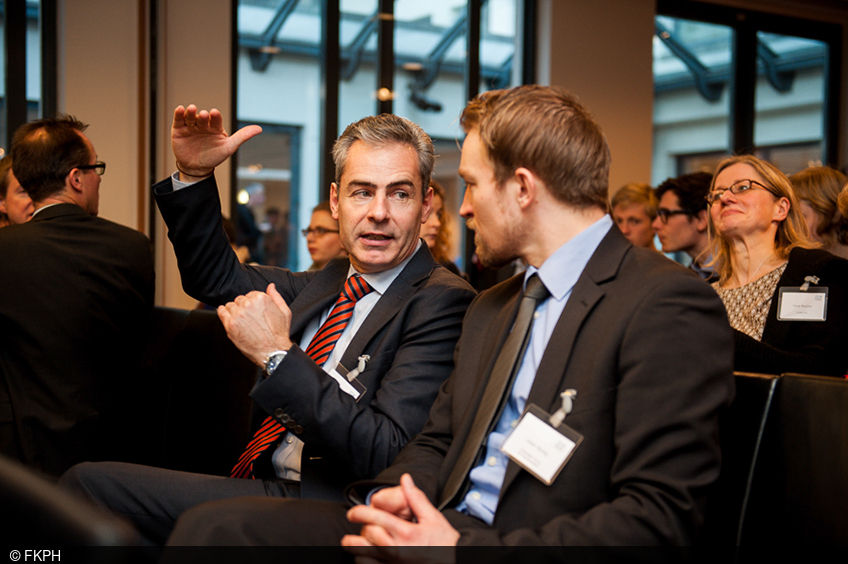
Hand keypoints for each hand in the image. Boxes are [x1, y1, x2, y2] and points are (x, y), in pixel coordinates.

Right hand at [172, 104, 261, 178]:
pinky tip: (180, 109)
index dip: (215, 116)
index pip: (216, 119)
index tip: (215, 113)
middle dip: (202, 116)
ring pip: (190, 116)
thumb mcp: (229, 147)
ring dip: (190, 112)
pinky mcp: (179, 129)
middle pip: (202, 117)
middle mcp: (203, 125)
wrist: (197, 168)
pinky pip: (179, 120)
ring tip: (191, 109)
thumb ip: (243, 137)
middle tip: (203, 115)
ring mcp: (191, 126)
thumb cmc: (214, 157)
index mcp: (215, 127)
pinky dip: (179, 114)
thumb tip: (259, 128)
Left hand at [217, 283, 292, 365]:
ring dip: (234, 311)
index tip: (253, 311)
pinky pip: (221, 312)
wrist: (273, 351)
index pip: (250, 295)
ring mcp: (238, 314)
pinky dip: (223, 312)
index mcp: (261, 298)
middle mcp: (248, 304)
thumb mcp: (285, 312)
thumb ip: (276, 296)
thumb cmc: (279, 334)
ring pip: (230, 305)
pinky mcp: (230, 324)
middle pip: (240, 300)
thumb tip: (271, 286)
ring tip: (241, 321)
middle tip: (249, 318)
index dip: (252, 304)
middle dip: (243, 307)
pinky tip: (227, 316)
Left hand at [342, 474, 458, 563]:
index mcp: (406, 533)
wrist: (457, 563)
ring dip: (357, 547)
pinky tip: (366, 557)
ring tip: (354, 542)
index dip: (360, 513)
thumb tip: (406, 480)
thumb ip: (416, 498)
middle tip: (360, 526)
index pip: (375, 518)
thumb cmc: (446, 545)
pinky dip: (364, 561)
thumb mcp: (433, 519)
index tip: (354, 512)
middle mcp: (397, 549)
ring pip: (363, 555)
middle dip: (360, 528)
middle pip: (367, 536)